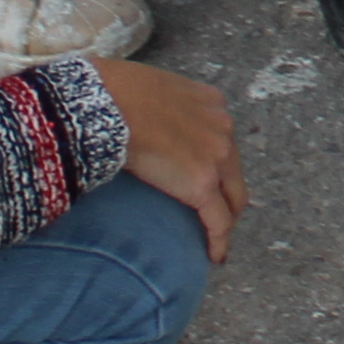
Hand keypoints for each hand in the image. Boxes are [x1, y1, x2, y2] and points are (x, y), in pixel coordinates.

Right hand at [96, 57, 241, 259]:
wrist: (109, 101)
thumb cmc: (112, 91)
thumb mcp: (147, 88)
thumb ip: (155, 105)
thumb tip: (133, 119)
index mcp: (210, 102)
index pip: (221, 139)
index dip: (218, 162)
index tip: (211, 178)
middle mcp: (222, 127)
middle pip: (234, 170)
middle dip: (229, 194)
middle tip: (218, 214)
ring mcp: (216, 156)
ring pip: (232, 197)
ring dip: (226, 218)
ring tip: (216, 238)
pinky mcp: (202, 184)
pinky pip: (218, 221)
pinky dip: (219, 240)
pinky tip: (214, 255)